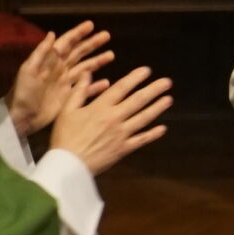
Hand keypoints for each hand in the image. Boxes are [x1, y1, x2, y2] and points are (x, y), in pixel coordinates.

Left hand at [7, 21, 113, 138]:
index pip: (66, 43)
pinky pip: (86, 88)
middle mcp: (59, 70)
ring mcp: (65, 83)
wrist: (21, 117)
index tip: (91, 25)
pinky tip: (107, 82)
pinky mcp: (69, 97)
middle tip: (107, 35)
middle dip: (92, 44)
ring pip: (85, 68)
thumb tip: (52, 33)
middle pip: (79, 53)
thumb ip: (41, 52)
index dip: (78, 34)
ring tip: (111, 55)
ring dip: (97, 61)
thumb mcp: (28, 70)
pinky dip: (96, 85)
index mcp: (49, 61)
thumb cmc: (23, 93)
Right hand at [47, 67, 171, 178]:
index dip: (135, 78)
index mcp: (100, 108)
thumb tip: (87, 73)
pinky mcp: (124, 148)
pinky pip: (142, 139)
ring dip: (158, 108)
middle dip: (154, 90)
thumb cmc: (64, 136)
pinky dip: (153, 134)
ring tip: (169, 99)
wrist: (67, 164)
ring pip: (144, 118)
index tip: (147, 70)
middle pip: (138, 101)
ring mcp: (121, 134)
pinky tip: (163, 128)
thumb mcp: (66, 111)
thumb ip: (79, 91)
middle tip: (167, 82)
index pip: (121, 88)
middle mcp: (114, 118)